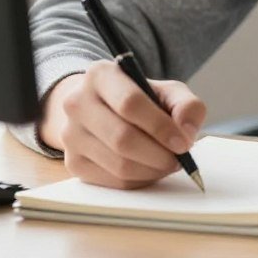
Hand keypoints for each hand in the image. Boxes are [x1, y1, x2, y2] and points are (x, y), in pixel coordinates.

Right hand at [39, 62, 206, 188]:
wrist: (103, 110)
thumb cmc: (140, 99)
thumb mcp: (166, 91)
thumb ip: (186, 105)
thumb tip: (187, 132)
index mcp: (100, 75)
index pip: (130, 103)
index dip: (160, 126)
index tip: (183, 142)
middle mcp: (77, 103)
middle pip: (123, 138)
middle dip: (159, 154)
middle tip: (179, 159)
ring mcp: (71, 135)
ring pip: (118, 164)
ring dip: (152, 170)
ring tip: (168, 163)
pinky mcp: (73, 164)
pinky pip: (112, 182)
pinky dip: (139, 181)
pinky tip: (150, 169)